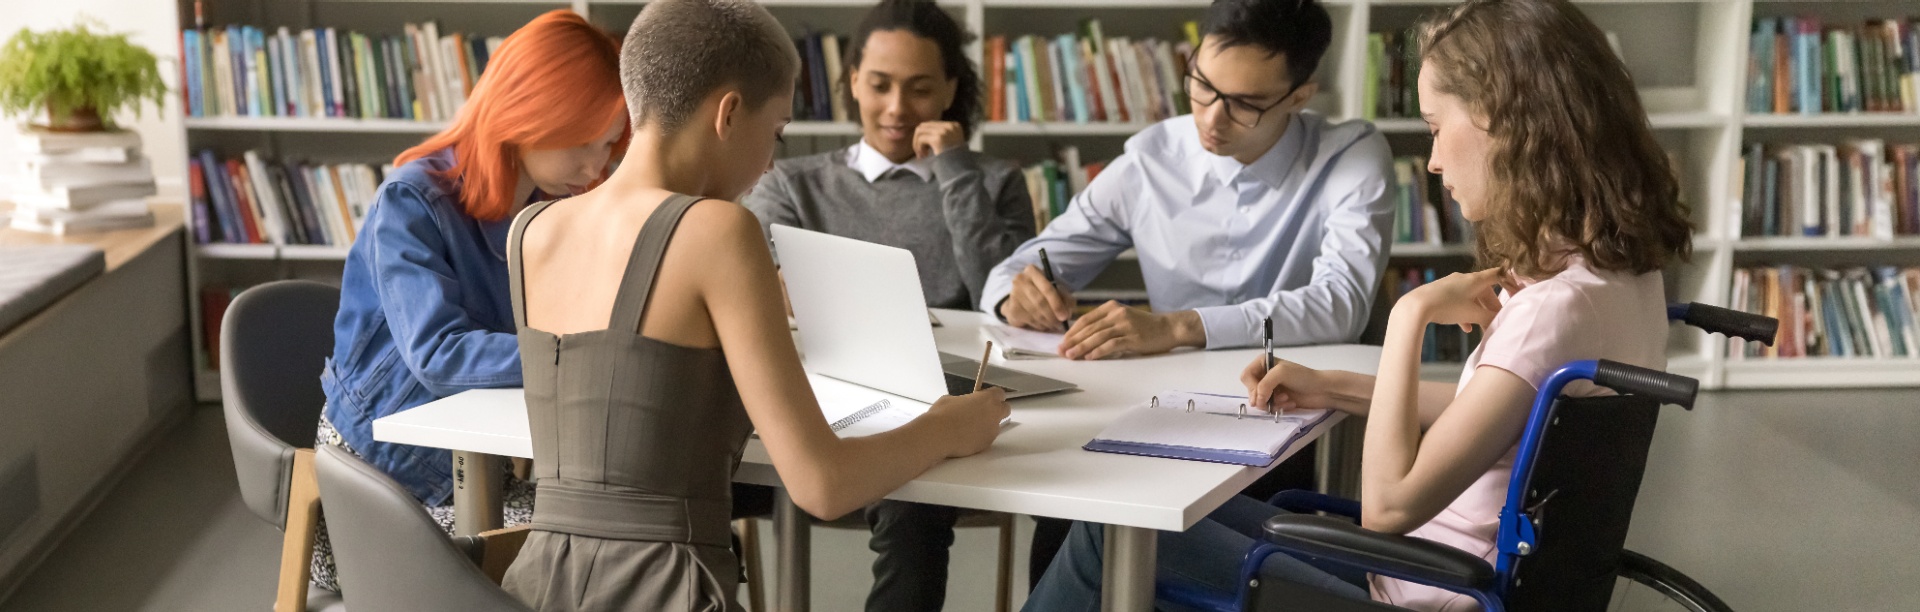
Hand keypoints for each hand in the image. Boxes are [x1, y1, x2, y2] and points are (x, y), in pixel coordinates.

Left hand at [913, 121, 965, 158]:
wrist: (959, 170)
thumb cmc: (954, 161)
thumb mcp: (949, 144)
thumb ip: (940, 136)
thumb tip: (921, 133)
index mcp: (954, 126)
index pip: (932, 124)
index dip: (925, 135)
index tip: (925, 149)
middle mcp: (950, 126)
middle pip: (924, 125)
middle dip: (918, 138)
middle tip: (920, 152)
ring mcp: (944, 131)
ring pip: (920, 131)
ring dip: (917, 143)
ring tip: (921, 155)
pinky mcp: (938, 139)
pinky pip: (921, 139)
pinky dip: (918, 147)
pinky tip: (923, 156)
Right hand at [925, 387, 1010, 457]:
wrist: (938, 435)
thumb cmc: (942, 415)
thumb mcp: (950, 399)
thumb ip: (963, 401)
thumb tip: (962, 405)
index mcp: (987, 398)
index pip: (999, 393)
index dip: (992, 396)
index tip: (985, 398)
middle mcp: (994, 413)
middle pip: (1005, 409)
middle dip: (997, 409)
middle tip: (984, 411)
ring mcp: (992, 430)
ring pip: (996, 425)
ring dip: (988, 424)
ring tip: (971, 427)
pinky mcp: (987, 444)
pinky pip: (988, 437)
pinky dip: (981, 437)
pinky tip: (968, 437)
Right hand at [1001, 264, 1072, 331]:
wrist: (1020, 298)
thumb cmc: (1041, 291)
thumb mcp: (1055, 289)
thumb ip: (1065, 298)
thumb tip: (1067, 312)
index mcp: (1032, 271)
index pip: (1047, 288)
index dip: (1057, 304)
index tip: (1064, 316)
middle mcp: (1020, 279)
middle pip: (1040, 302)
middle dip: (1053, 315)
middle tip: (1060, 323)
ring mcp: (1014, 294)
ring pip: (1035, 313)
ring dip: (1047, 322)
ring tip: (1054, 324)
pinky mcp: (1012, 308)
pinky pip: (1030, 320)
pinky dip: (1040, 325)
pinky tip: (1044, 324)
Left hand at [1057, 302, 1200, 359]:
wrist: (1168, 328)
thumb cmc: (1144, 326)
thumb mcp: (1122, 318)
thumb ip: (1105, 324)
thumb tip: (1082, 338)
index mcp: (1111, 307)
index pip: (1086, 319)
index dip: (1072, 332)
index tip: (1063, 342)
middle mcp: (1117, 314)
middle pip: (1089, 328)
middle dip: (1073, 341)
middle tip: (1062, 351)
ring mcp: (1125, 325)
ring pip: (1098, 336)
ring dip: (1082, 347)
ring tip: (1071, 356)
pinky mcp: (1133, 338)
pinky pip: (1111, 345)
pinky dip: (1099, 351)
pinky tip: (1090, 357)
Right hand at [1241, 357, 1334, 412]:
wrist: (1322, 390)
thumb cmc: (1303, 377)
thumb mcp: (1281, 373)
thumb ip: (1264, 384)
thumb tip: (1256, 401)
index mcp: (1263, 363)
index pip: (1246, 376)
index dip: (1252, 387)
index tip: (1261, 393)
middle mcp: (1264, 375)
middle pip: (1251, 390)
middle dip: (1263, 396)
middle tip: (1276, 398)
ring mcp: (1270, 388)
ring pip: (1259, 401)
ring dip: (1273, 403)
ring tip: (1286, 399)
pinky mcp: (1277, 400)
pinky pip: (1269, 408)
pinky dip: (1279, 407)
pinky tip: (1290, 403)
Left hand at [1398, 268, 1504, 331]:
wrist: (1417, 306)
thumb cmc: (1447, 306)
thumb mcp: (1472, 314)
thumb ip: (1489, 318)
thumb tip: (1498, 321)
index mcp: (1475, 280)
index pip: (1498, 275)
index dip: (1510, 282)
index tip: (1517, 293)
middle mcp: (1464, 279)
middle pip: (1485, 290)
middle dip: (1492, 306)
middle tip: (1497, 320)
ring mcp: (1451, 285)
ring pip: (1471, 298)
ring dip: (1478, 311)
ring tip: (1482, 326)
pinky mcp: (1441, 293)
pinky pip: (1458, 302)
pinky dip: (1465, 313)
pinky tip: (1466, 327)